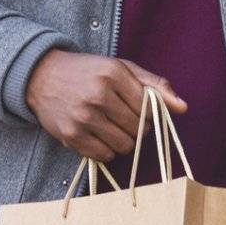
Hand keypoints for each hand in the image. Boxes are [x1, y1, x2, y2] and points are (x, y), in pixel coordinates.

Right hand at [24, 52, 185, 161]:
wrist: (42, 76)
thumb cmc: (88, 72)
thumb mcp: (121, 68)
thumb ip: (154, 85)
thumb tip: (183, 107)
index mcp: (113, 74)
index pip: (149, 108)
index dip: (149, 113)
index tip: (140, 109)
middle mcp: (98, 95)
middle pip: (138, 129)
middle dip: (137, 128)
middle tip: (125, 119)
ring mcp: (83, 117)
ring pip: (124, 146)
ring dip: (124, 141)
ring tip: (113, 127)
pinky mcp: (71, 135)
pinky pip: (104, 155)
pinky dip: (107, 150)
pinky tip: (100, 135)